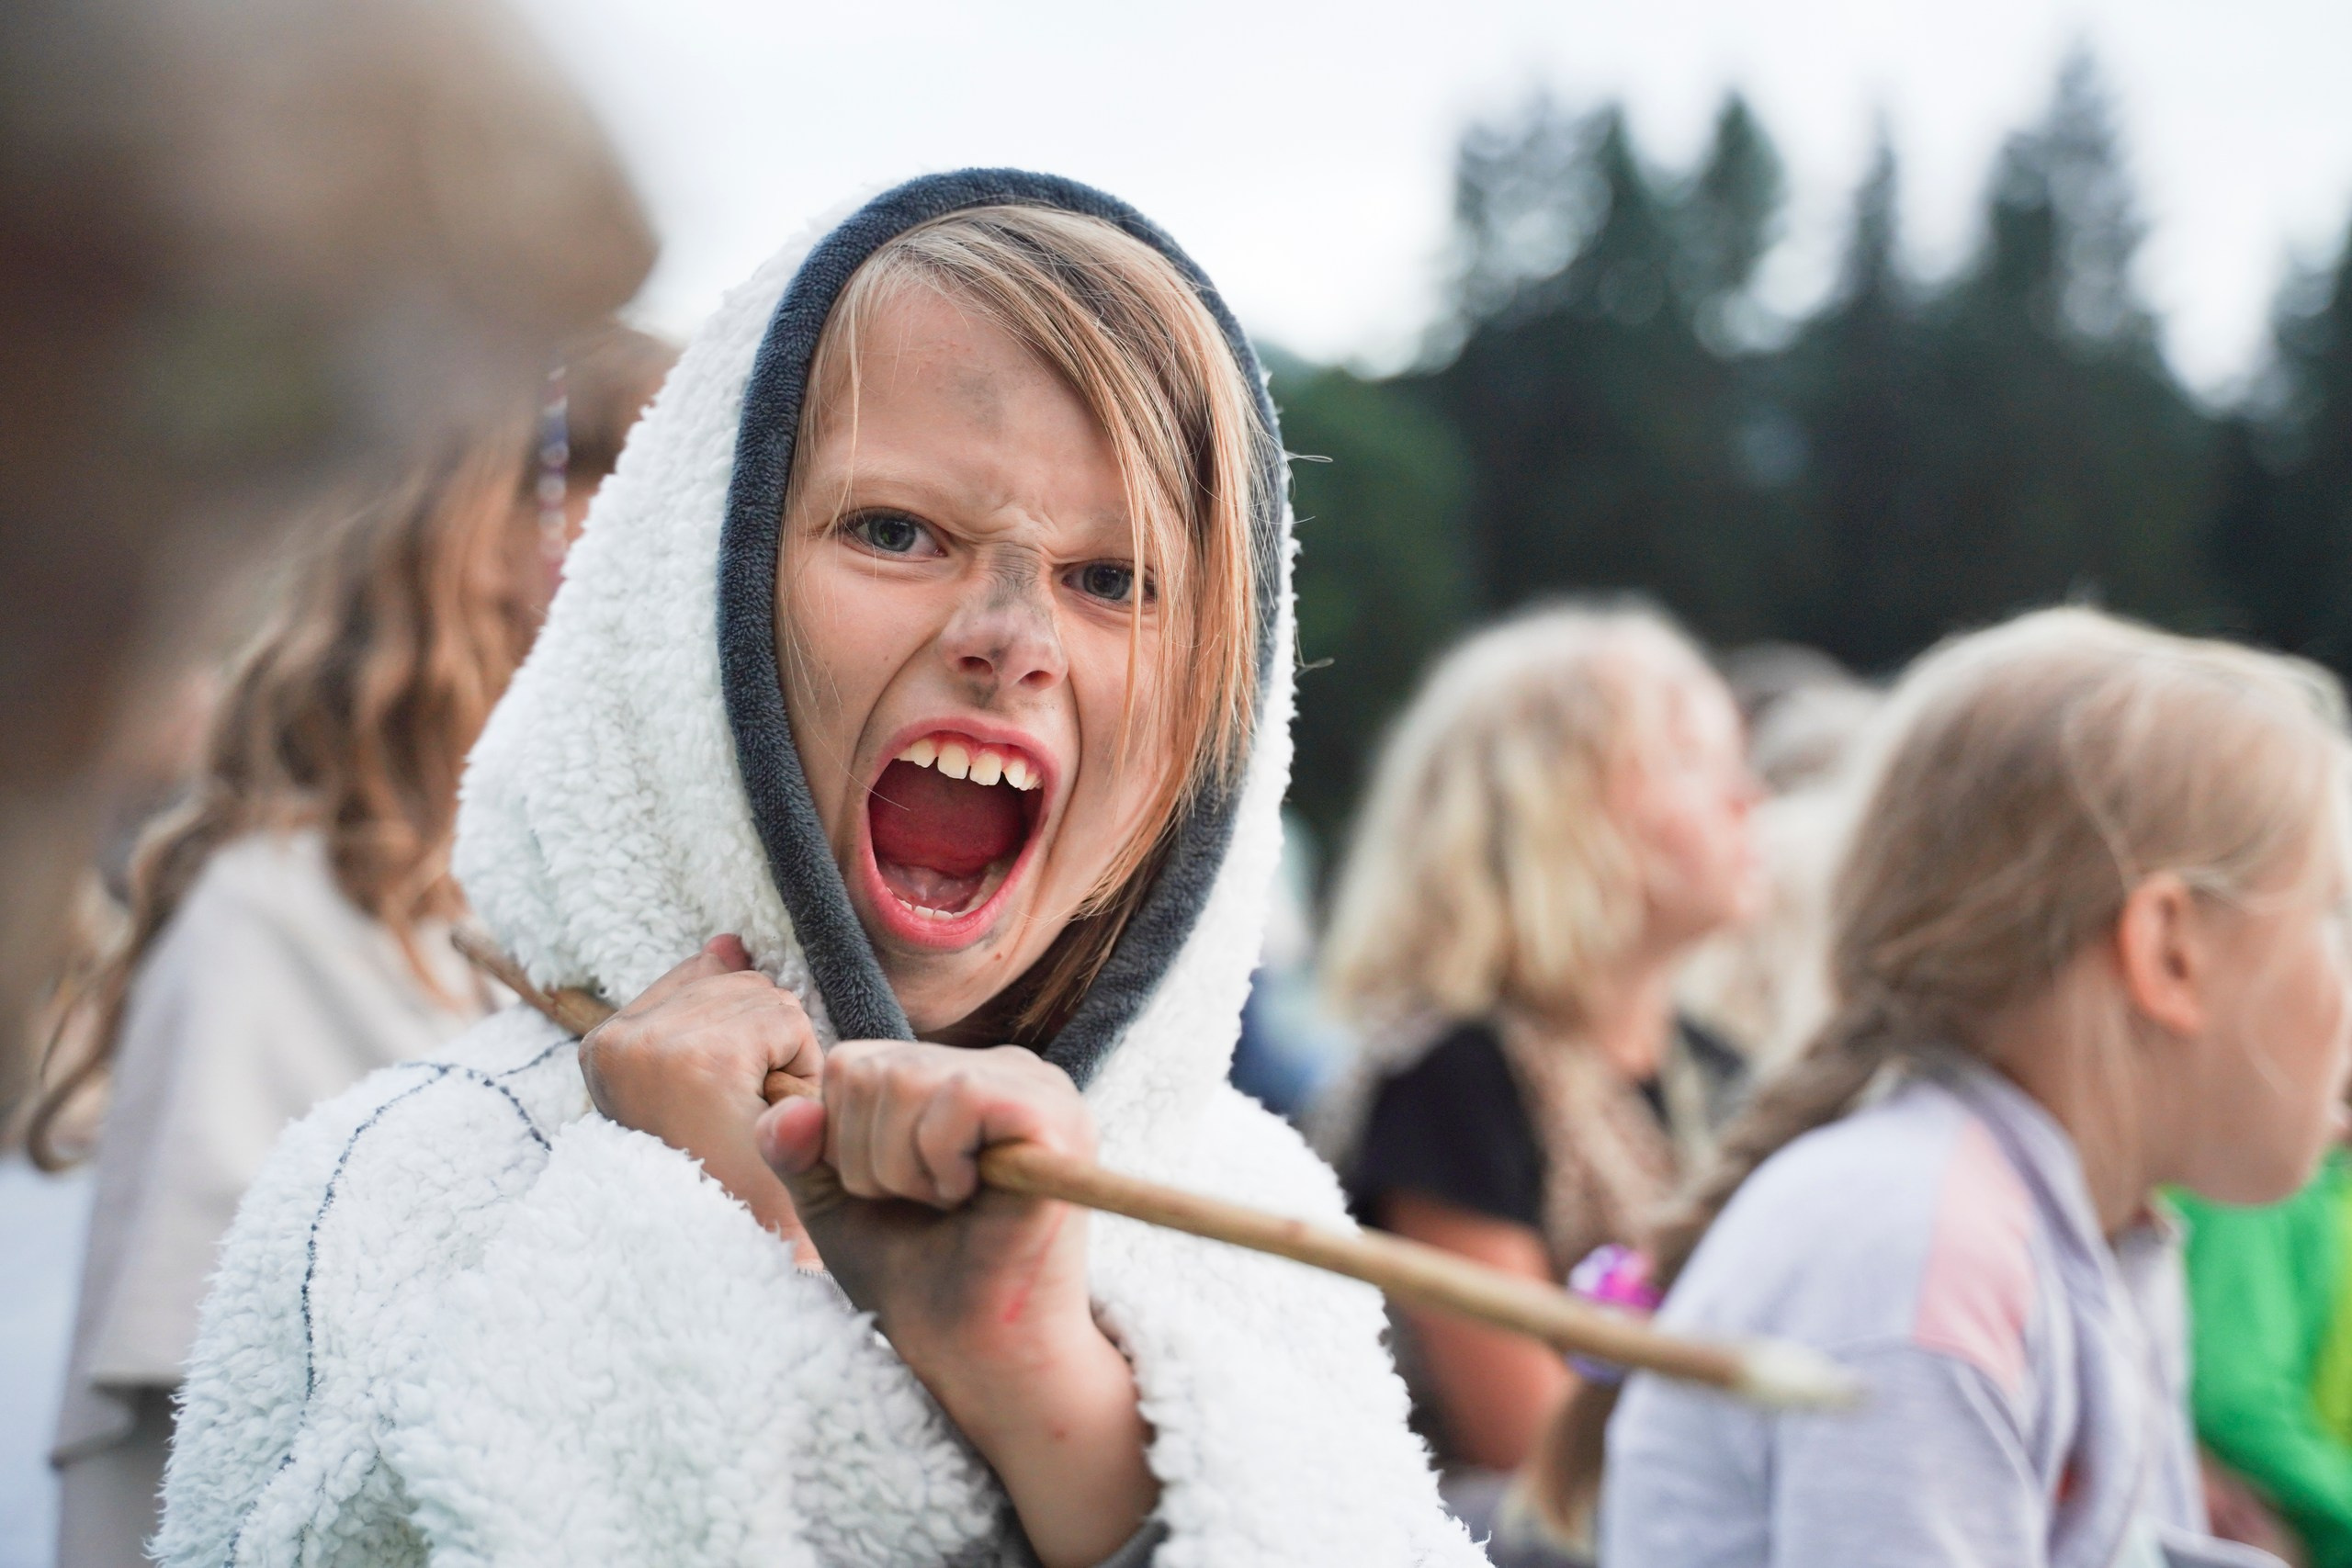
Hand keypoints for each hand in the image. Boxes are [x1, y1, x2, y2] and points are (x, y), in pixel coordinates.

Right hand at [581, 936, 820, 1249]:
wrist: (728, 1260)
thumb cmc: (718, 1175)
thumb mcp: (703, 1078)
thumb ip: (709, 1001)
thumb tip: (730, 941)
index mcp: (602, 1047)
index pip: (704, 978)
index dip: (736, 1039)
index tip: (714, 1097)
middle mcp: (615, 1041)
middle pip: (739, 982)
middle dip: (762, 1045)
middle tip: (735, 1116)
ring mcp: (655, 1048)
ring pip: (769, 1000)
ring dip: (783, 1063)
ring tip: (750, 1121)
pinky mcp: (704, 1062)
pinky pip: (787, 1023)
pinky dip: (799, 1070)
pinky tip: (767, 1119)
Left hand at [756, 1042, 1157, 1567]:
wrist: (976, 1358)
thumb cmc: (917, 1283)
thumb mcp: (834, 1203)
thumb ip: (796, 1148)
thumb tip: (791, 1109)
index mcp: (958, 1076)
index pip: (850, 1062)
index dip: (841, 1144)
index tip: (892, 1198)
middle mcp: (1005, 1067)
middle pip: (872, 1069)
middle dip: (869, 1160)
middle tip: (924, 1208)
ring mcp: (1038, 1086)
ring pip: (907, 1079)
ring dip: (902, 1169)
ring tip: (947, 1206)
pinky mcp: (1056, 1116)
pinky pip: (958, 1097)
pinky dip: (939, 1162)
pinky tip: (972, 1199)